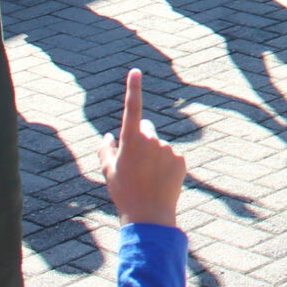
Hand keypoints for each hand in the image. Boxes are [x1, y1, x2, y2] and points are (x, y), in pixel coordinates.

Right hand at [98, 69, 186, 229]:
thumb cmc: (124, 193)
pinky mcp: (181, 159)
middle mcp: (151, 140)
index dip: (133, 88)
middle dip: (142, 139)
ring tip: (148, 178)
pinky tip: (160, 181)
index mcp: (131, 140)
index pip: (131, 108)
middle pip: (147, 129)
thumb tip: (107, 136)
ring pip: (159, 145)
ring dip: (154, 155)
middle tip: (136, 163)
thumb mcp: (108, 171)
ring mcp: (168, 149)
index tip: (136, 71)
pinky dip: (166, 164)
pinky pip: (171, 156)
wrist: (149, 215)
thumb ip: (105, 150)